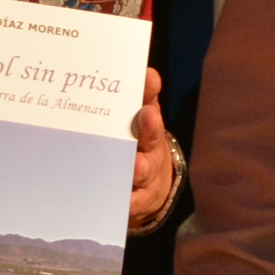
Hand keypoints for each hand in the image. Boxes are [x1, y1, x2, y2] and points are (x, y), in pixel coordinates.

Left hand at [127, 66, 179, 233]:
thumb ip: (138, 98)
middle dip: (149, 127)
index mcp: (148, 126)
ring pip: (144, 172)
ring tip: (136, 165)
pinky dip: (129, 203)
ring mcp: (147, 177)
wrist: (151, 189)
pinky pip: (134, 204)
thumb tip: (144, 71)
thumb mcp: (139, 122)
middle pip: (152, 138)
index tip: (148, 78)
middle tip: (147, 116)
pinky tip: (122, 202)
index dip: (150, 92)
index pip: (150, 103)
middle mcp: (151, 150)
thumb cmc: (137, 146)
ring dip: (141, 168)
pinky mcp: (139, 202)